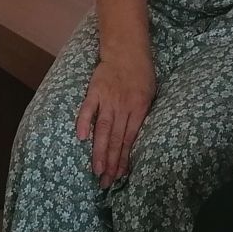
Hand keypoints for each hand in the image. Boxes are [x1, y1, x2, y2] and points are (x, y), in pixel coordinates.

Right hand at [75, 47, 155, 187]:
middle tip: (106, 181)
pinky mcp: (94, 91)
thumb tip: (134, 140)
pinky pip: (88, 108)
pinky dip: (84, 122)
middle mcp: (123, 106)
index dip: (124, 158)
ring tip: (97, 169)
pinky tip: (82, 137)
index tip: (120, 175)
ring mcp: (108, 98)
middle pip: (116, 138)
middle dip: (111, 162)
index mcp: (139, 107)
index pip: (130, 138)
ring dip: (100, 150)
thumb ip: (141, 115)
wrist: (127, 50)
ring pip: (103, 129)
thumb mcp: (150, 93)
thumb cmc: (141, 73)